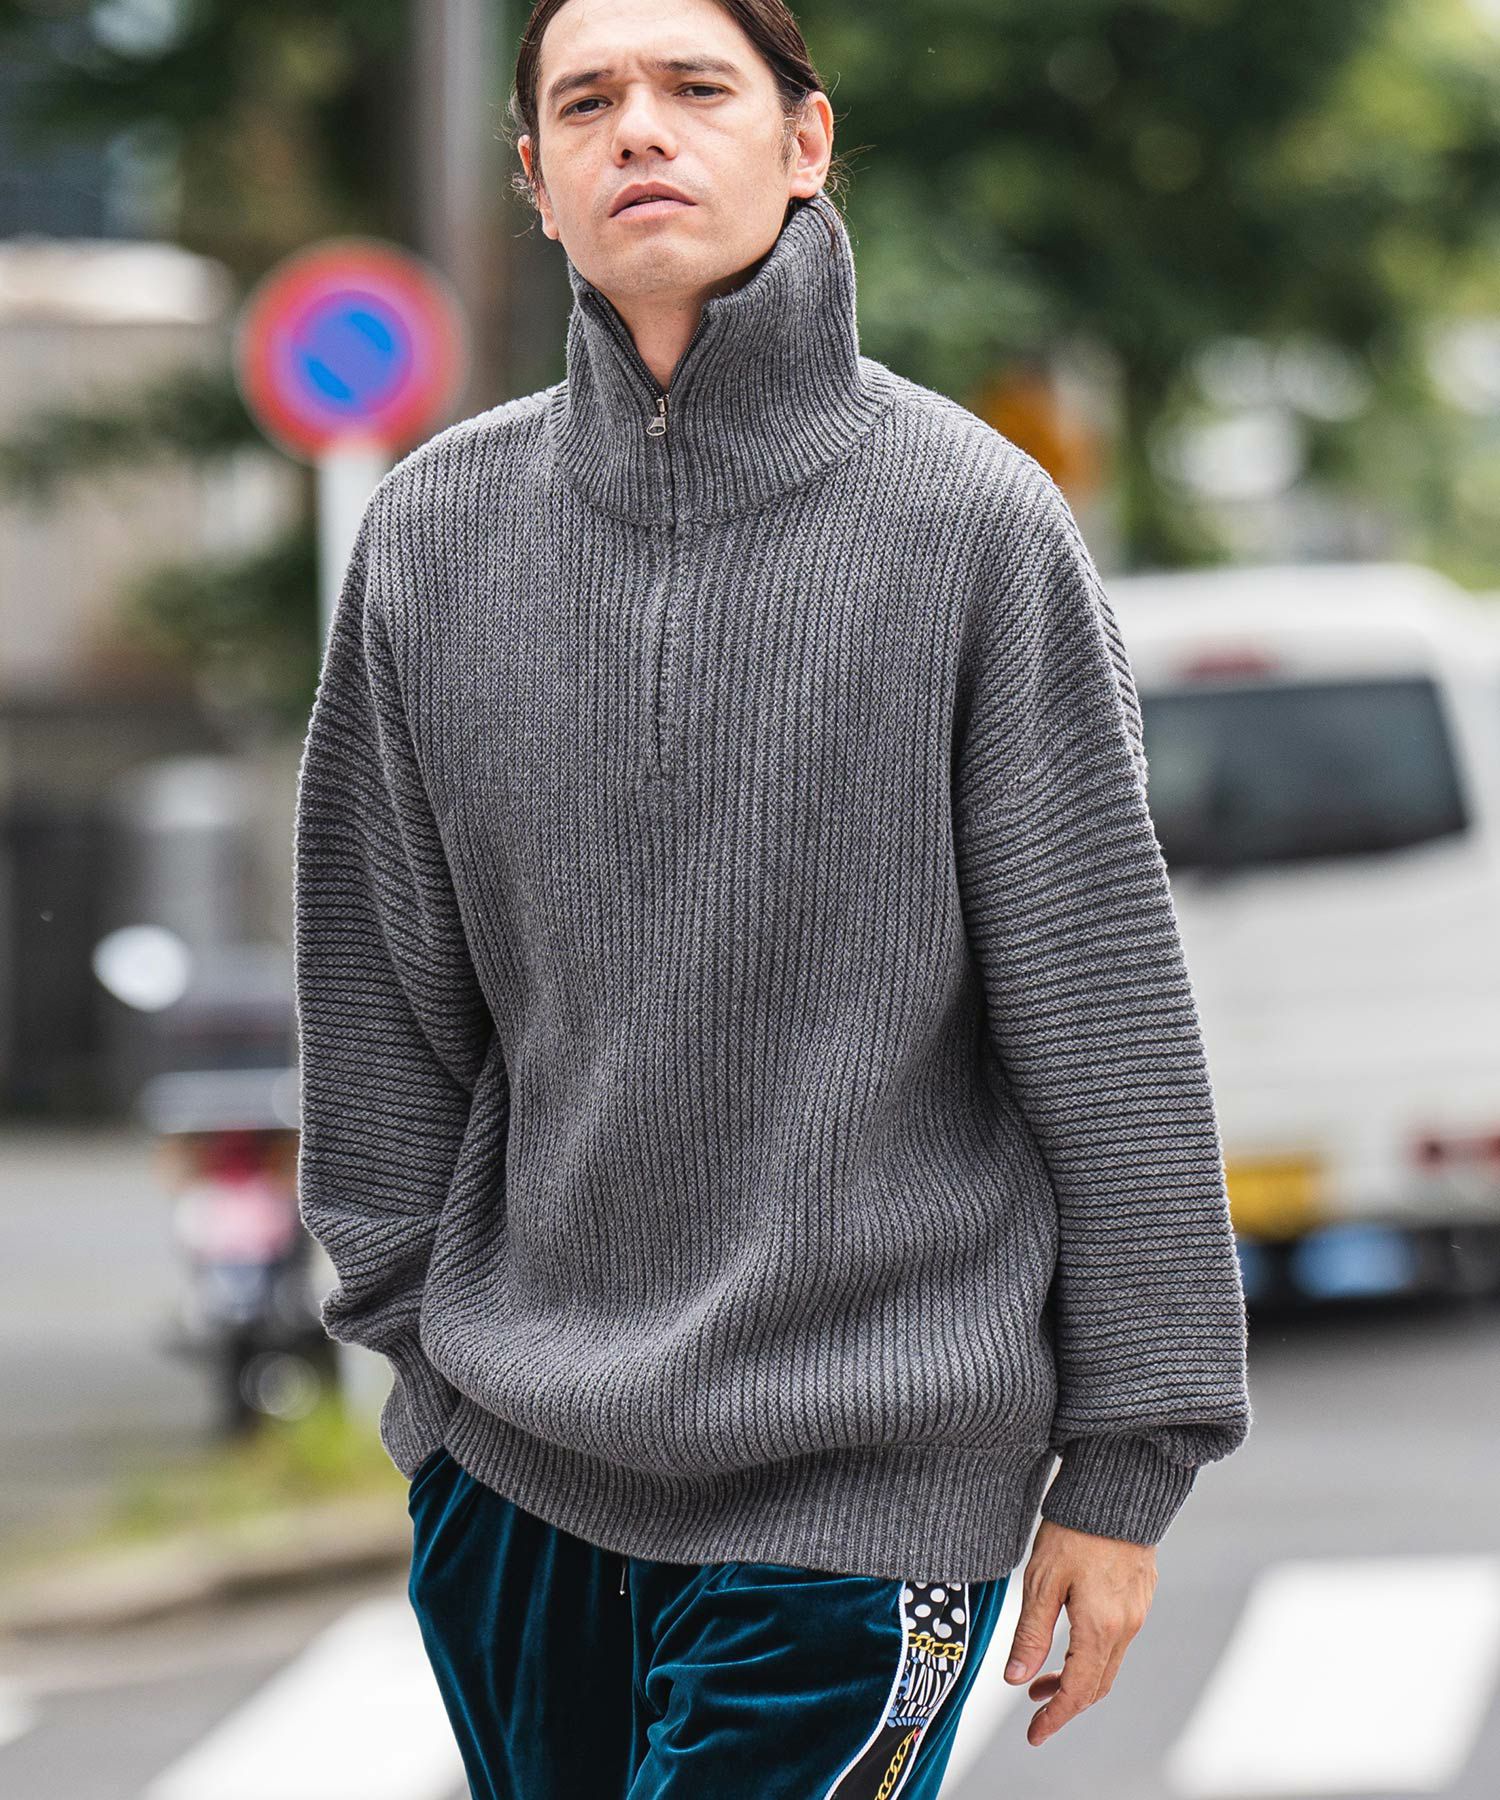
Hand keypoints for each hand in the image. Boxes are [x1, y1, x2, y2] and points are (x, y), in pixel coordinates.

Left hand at [1001, 1518, 1156, 1746]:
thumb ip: (1031, 1634)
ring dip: (1077, 1679)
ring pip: (1108, 1665)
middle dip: (1065, 1704)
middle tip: (1034, 1711)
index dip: (1055, 1718)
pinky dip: (1092, 1655)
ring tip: (1042, 1678)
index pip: (1078, 1692)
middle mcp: (1125, 1626)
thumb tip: (1015, 1679)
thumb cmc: (1075, 1528)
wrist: (1118, 1488)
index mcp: (1100, 1628)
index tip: (1034, 1735)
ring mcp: (1136, 1611)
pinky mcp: (1139, 1596)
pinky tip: (1069, 1642)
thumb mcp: (1042, 1581)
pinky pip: (1117, 1642)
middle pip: (1097, 1685)